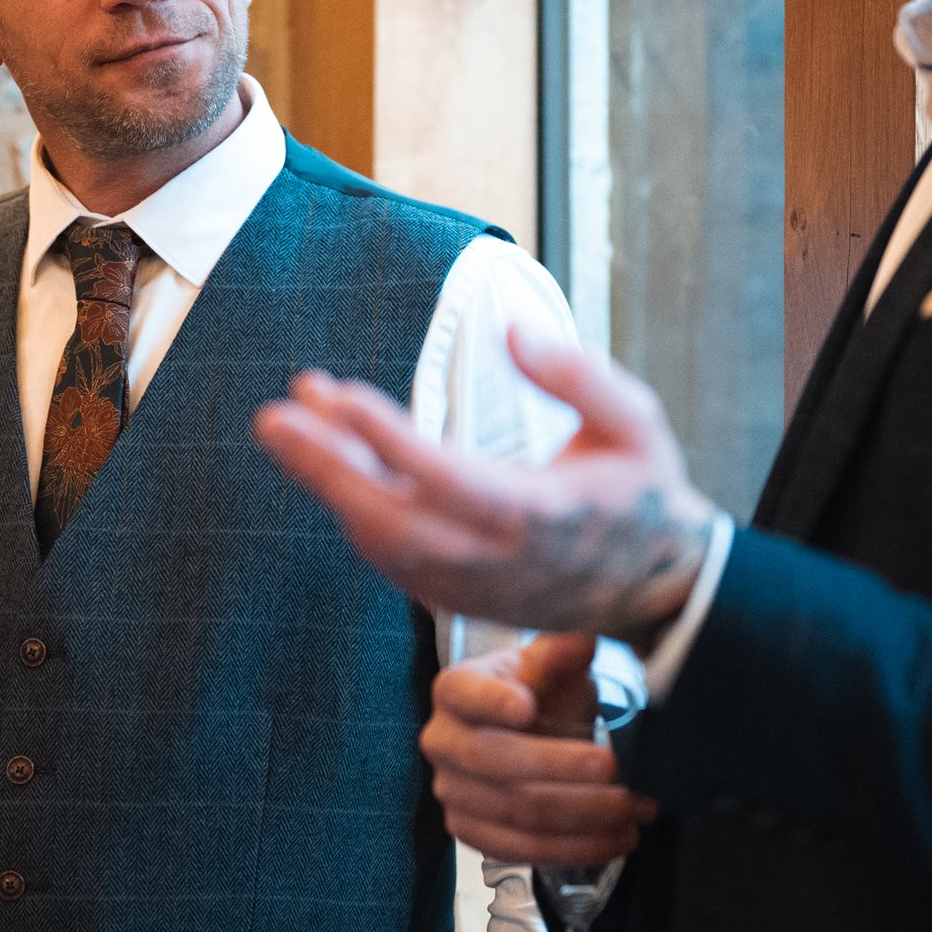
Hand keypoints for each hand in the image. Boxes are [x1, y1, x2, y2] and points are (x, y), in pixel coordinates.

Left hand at [254, 331, 715, 640]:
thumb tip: (512, 333)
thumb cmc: (643, 494)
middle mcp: (494, 560)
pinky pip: (386, 556)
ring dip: (328, 481)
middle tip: (274, 416)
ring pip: (379, 542)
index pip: (447, 478)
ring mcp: (469, 587)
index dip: (388, 440)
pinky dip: (350, 508)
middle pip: (390, 521)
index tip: (340, 395)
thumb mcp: (638, 423)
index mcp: (540, 515)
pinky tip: (325, 458)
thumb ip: (579, 377)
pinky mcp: (454, 598)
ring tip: (288, 422)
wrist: (658, 591)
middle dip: (325, 468)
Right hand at [424, 633, 656, 865]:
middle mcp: (442, 740)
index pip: (467, 694)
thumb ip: (565, 651)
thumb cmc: (540, 694)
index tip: (528, 706)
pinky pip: (521, 849)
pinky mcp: (470, 831)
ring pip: (516, 812)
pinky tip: (615, 839)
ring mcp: (451, 791)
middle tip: (612, 766)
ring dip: (583, 815)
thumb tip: (585, 638)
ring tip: (633, 808)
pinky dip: (575, 848)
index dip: (494, 701)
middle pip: (493, 760)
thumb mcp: (553, 666)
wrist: (530, 736)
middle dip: (559, 766)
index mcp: (455, 689)